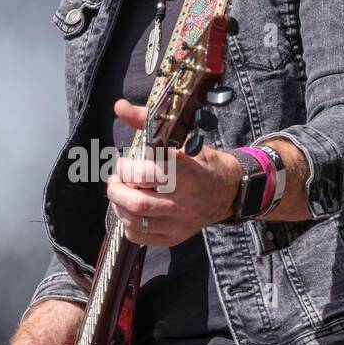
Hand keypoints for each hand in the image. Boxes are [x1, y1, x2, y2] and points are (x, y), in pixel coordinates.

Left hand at [106, 99, 242, 244]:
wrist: (227, 191)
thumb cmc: (200, 162)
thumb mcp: (180, 138)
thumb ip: (147, 122)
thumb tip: (120, 107)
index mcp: (186, 174)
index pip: (146, 175)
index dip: (126, 168)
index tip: (124, 162)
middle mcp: (184, 202)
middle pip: (136, 203)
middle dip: (116, 190)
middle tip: (116, 180)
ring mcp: (179, 224)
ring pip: (134, 221)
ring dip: (119, 206)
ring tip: (122, 193)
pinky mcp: (174, 237)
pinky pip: (139, 236)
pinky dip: (127, 223)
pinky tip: (131, 210)